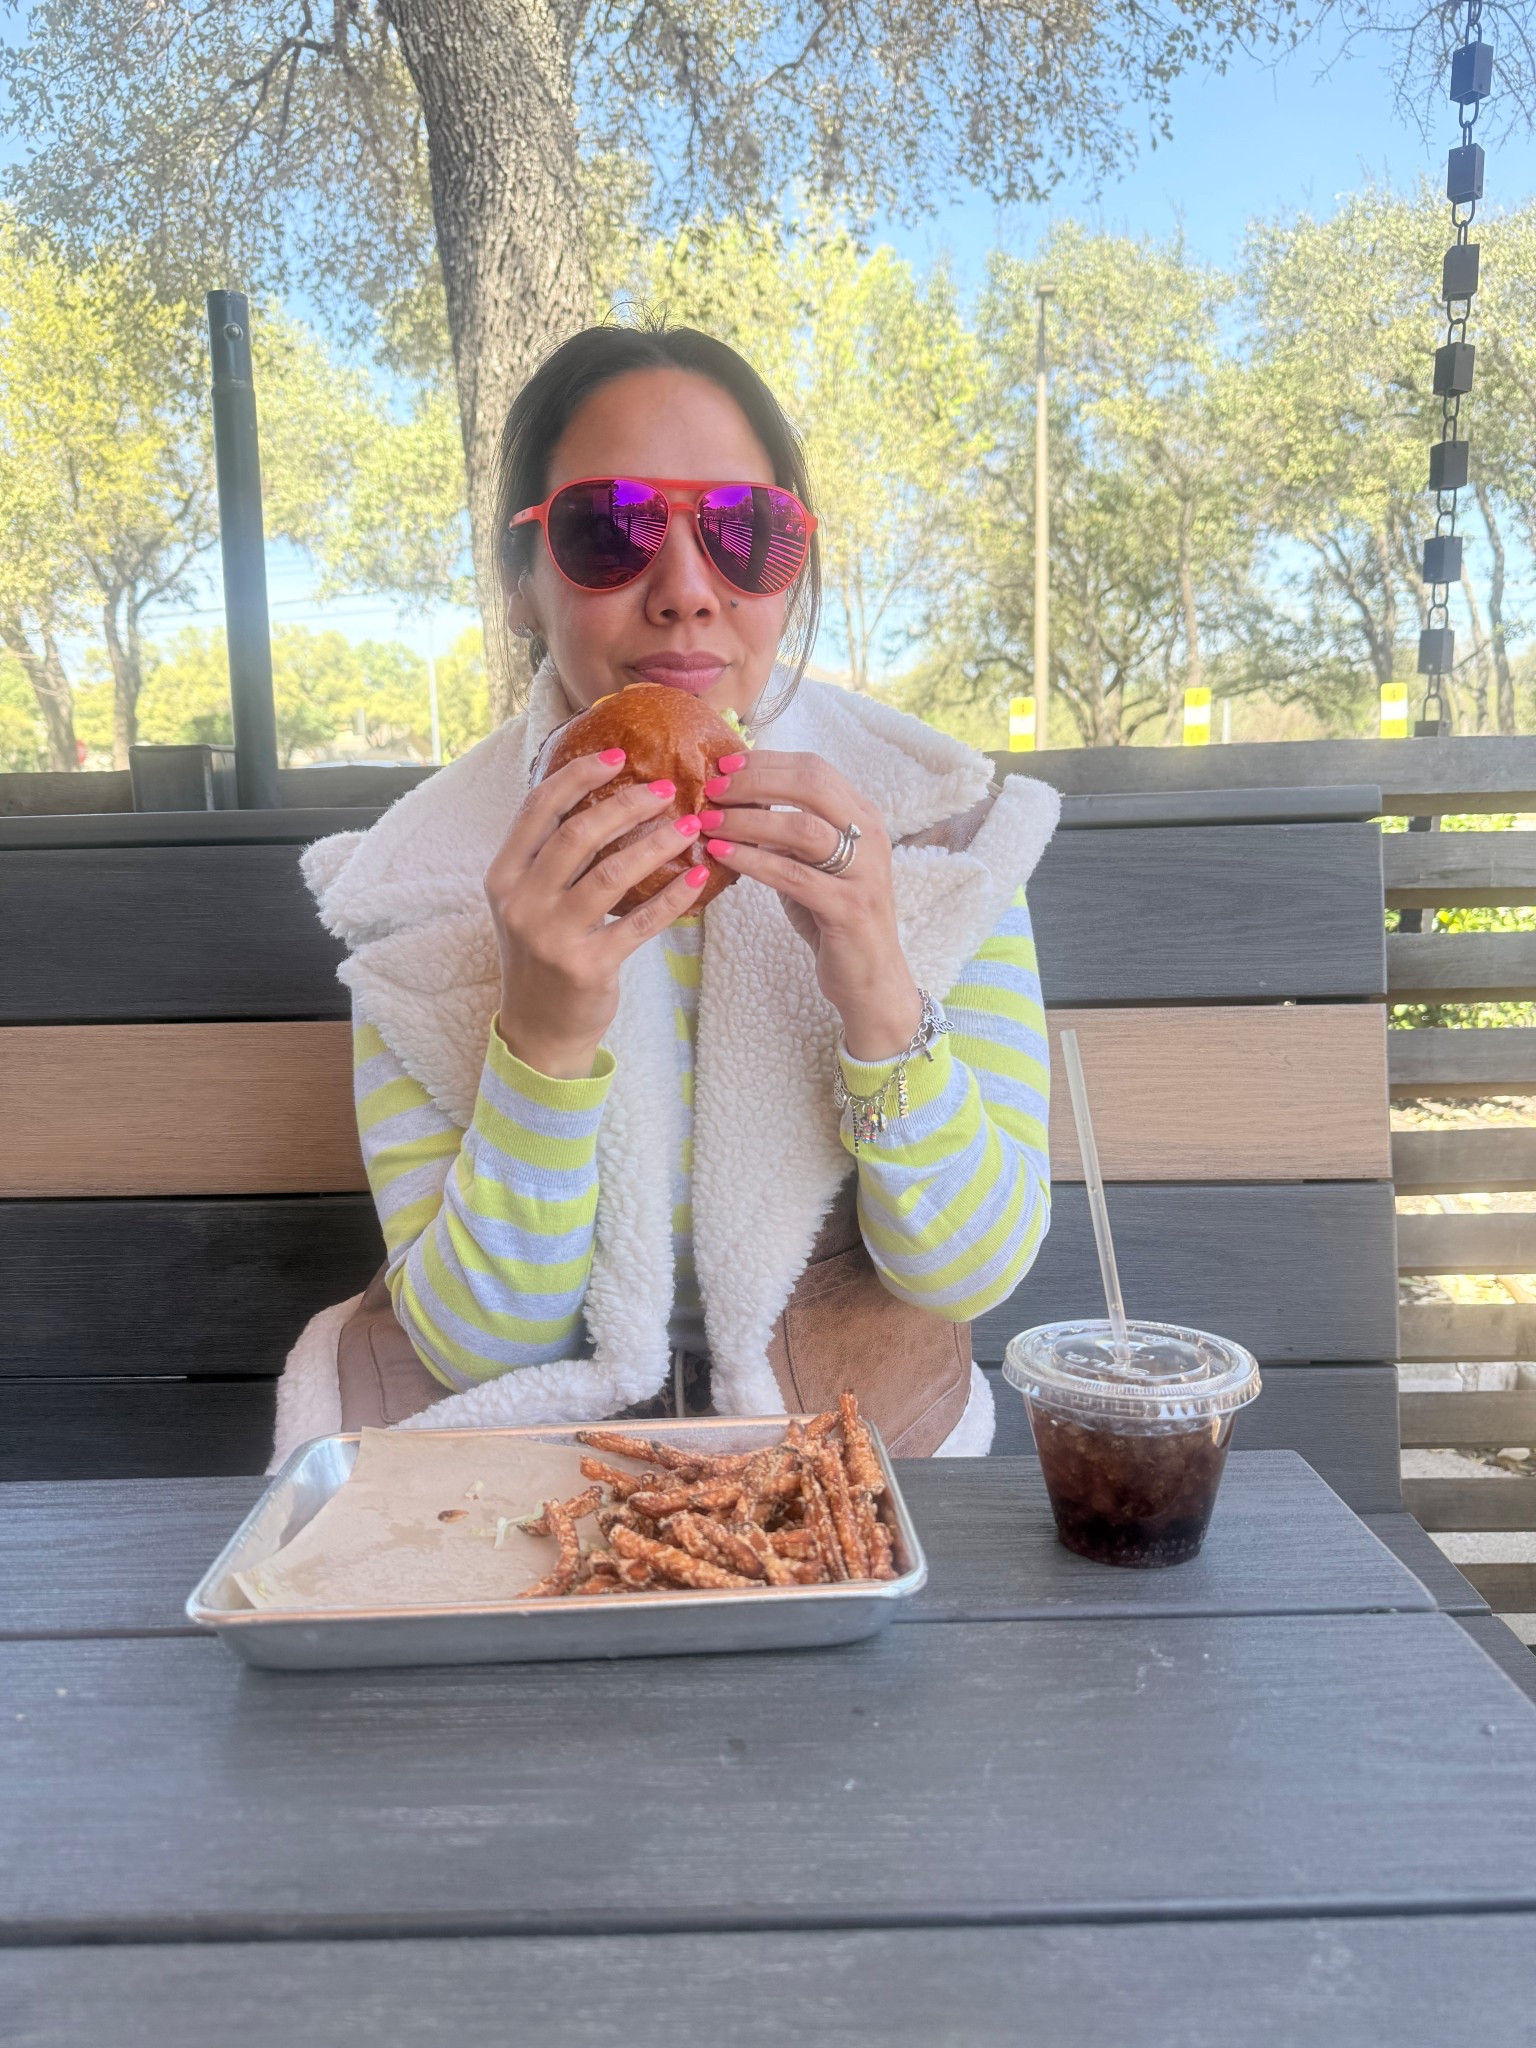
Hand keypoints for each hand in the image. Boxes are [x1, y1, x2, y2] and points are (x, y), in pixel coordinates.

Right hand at [485, 751, 709, 1077]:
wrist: (538, 1029)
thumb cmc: (541, 954)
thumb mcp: (528, 901)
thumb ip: (549, 857)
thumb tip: (602, 798)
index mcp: (504, 876)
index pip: (538, 808)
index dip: (578, 776)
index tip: (616, 757)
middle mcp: (522, 902)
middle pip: (578, 834)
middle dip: (627, 804)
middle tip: (665, 790)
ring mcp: (552, 936)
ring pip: (612, 873)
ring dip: (656, 844)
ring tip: (689, 827)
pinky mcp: (587, 965)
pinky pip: (638, 922)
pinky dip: (672, 898)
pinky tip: (697, 879)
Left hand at [703, 748, 922, 1059]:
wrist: (870, 977)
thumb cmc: (833, 916)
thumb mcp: (811, 864)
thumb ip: (785, 832)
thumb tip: (733, 798)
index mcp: (863, 816)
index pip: (814, 769)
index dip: (766, 762)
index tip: (723, 765)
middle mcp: (870, 836)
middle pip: (811, 785)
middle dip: (755, 781)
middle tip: (713, 789)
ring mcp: (863, 872)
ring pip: (802, 828)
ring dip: (748, 819)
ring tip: (708, 821)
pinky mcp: (848, 908)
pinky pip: (794, 876)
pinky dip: (753, 860)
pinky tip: (721, 855)